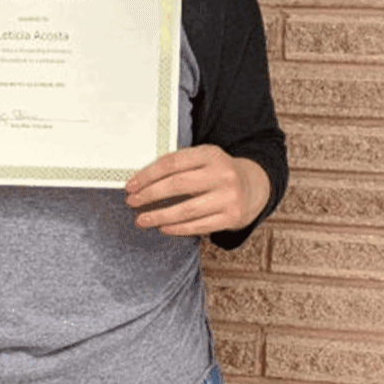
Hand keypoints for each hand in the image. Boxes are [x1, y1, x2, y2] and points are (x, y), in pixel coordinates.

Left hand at [123, 144, 269, 236]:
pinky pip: (199, 225)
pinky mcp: (232, 217)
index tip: (130, 186)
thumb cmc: (216, 173)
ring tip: (141, 220)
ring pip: (187, 209)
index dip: (147, 175)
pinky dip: (178, 228)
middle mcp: (222, 174)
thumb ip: (178, 166)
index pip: (172, 163)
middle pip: (177, 184)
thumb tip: (140, 182)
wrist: (253, 187)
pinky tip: (162, 228)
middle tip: (132, 202)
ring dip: (159, 216)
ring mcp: (229, 196)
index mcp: (210, 154)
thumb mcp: (202, 159)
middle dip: (150, 195)